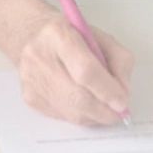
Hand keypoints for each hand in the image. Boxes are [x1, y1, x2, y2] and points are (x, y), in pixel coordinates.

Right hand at [16, 13, 133, 125]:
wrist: (33, 36)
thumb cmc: (71, 36)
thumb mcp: (101, 37)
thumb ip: (119, 60)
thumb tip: (123, 93)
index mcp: (59, 35)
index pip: (86, 70)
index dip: (107, 91)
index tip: (123, 101)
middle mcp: (39, 56)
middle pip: (78, 97)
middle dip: (104, 110)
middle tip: (118, 111)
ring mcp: (31, 79)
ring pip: (72, 112)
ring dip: (94, 115)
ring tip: (101, 104)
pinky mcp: (30, 97)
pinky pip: (63, 117)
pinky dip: (80, 115)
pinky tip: (82, 101)